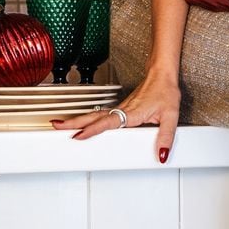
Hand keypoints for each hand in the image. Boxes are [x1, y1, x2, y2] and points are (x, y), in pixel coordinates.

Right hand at [52, 68, 180, 164]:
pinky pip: (101, 115)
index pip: (108, 122)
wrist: (163, 74)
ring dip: (77, 120)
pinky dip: (89, 119)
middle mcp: (123, 110)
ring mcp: (120, 108)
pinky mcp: (122, 108)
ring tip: (61, 125)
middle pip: (94, 117)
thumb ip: (166, 136)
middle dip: (74, 123)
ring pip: (95, 115)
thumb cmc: (166, 91)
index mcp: (132, 113)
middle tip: (57, 127)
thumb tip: (162, 153)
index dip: (93, 129)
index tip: (79, 135)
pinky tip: (84, 122)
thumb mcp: (171, 116)